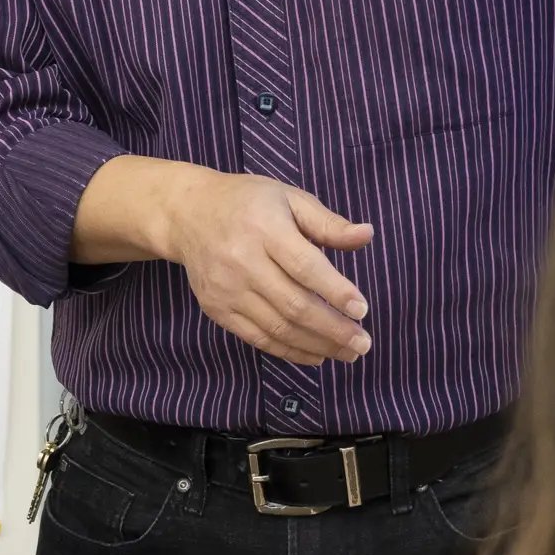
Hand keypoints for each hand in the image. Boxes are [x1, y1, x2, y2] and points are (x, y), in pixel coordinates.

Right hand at [148, 164, 373, 366]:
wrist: (188, 214)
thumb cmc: (248, 203)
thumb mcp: (289, 199)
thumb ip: (328, 223)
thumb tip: (366, 235)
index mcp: (265, 228)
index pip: (305, 267)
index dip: (335, 291)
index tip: (362, 310)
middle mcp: (242, 261)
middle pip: (294, 305)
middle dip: (333, 329)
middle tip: (363, 343)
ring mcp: (226, 289)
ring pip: (278, 327)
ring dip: (317, 345)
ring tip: (348, 352)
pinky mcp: (217, 309)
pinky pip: (258, 337)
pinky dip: (290, 351)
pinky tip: (316, 355)